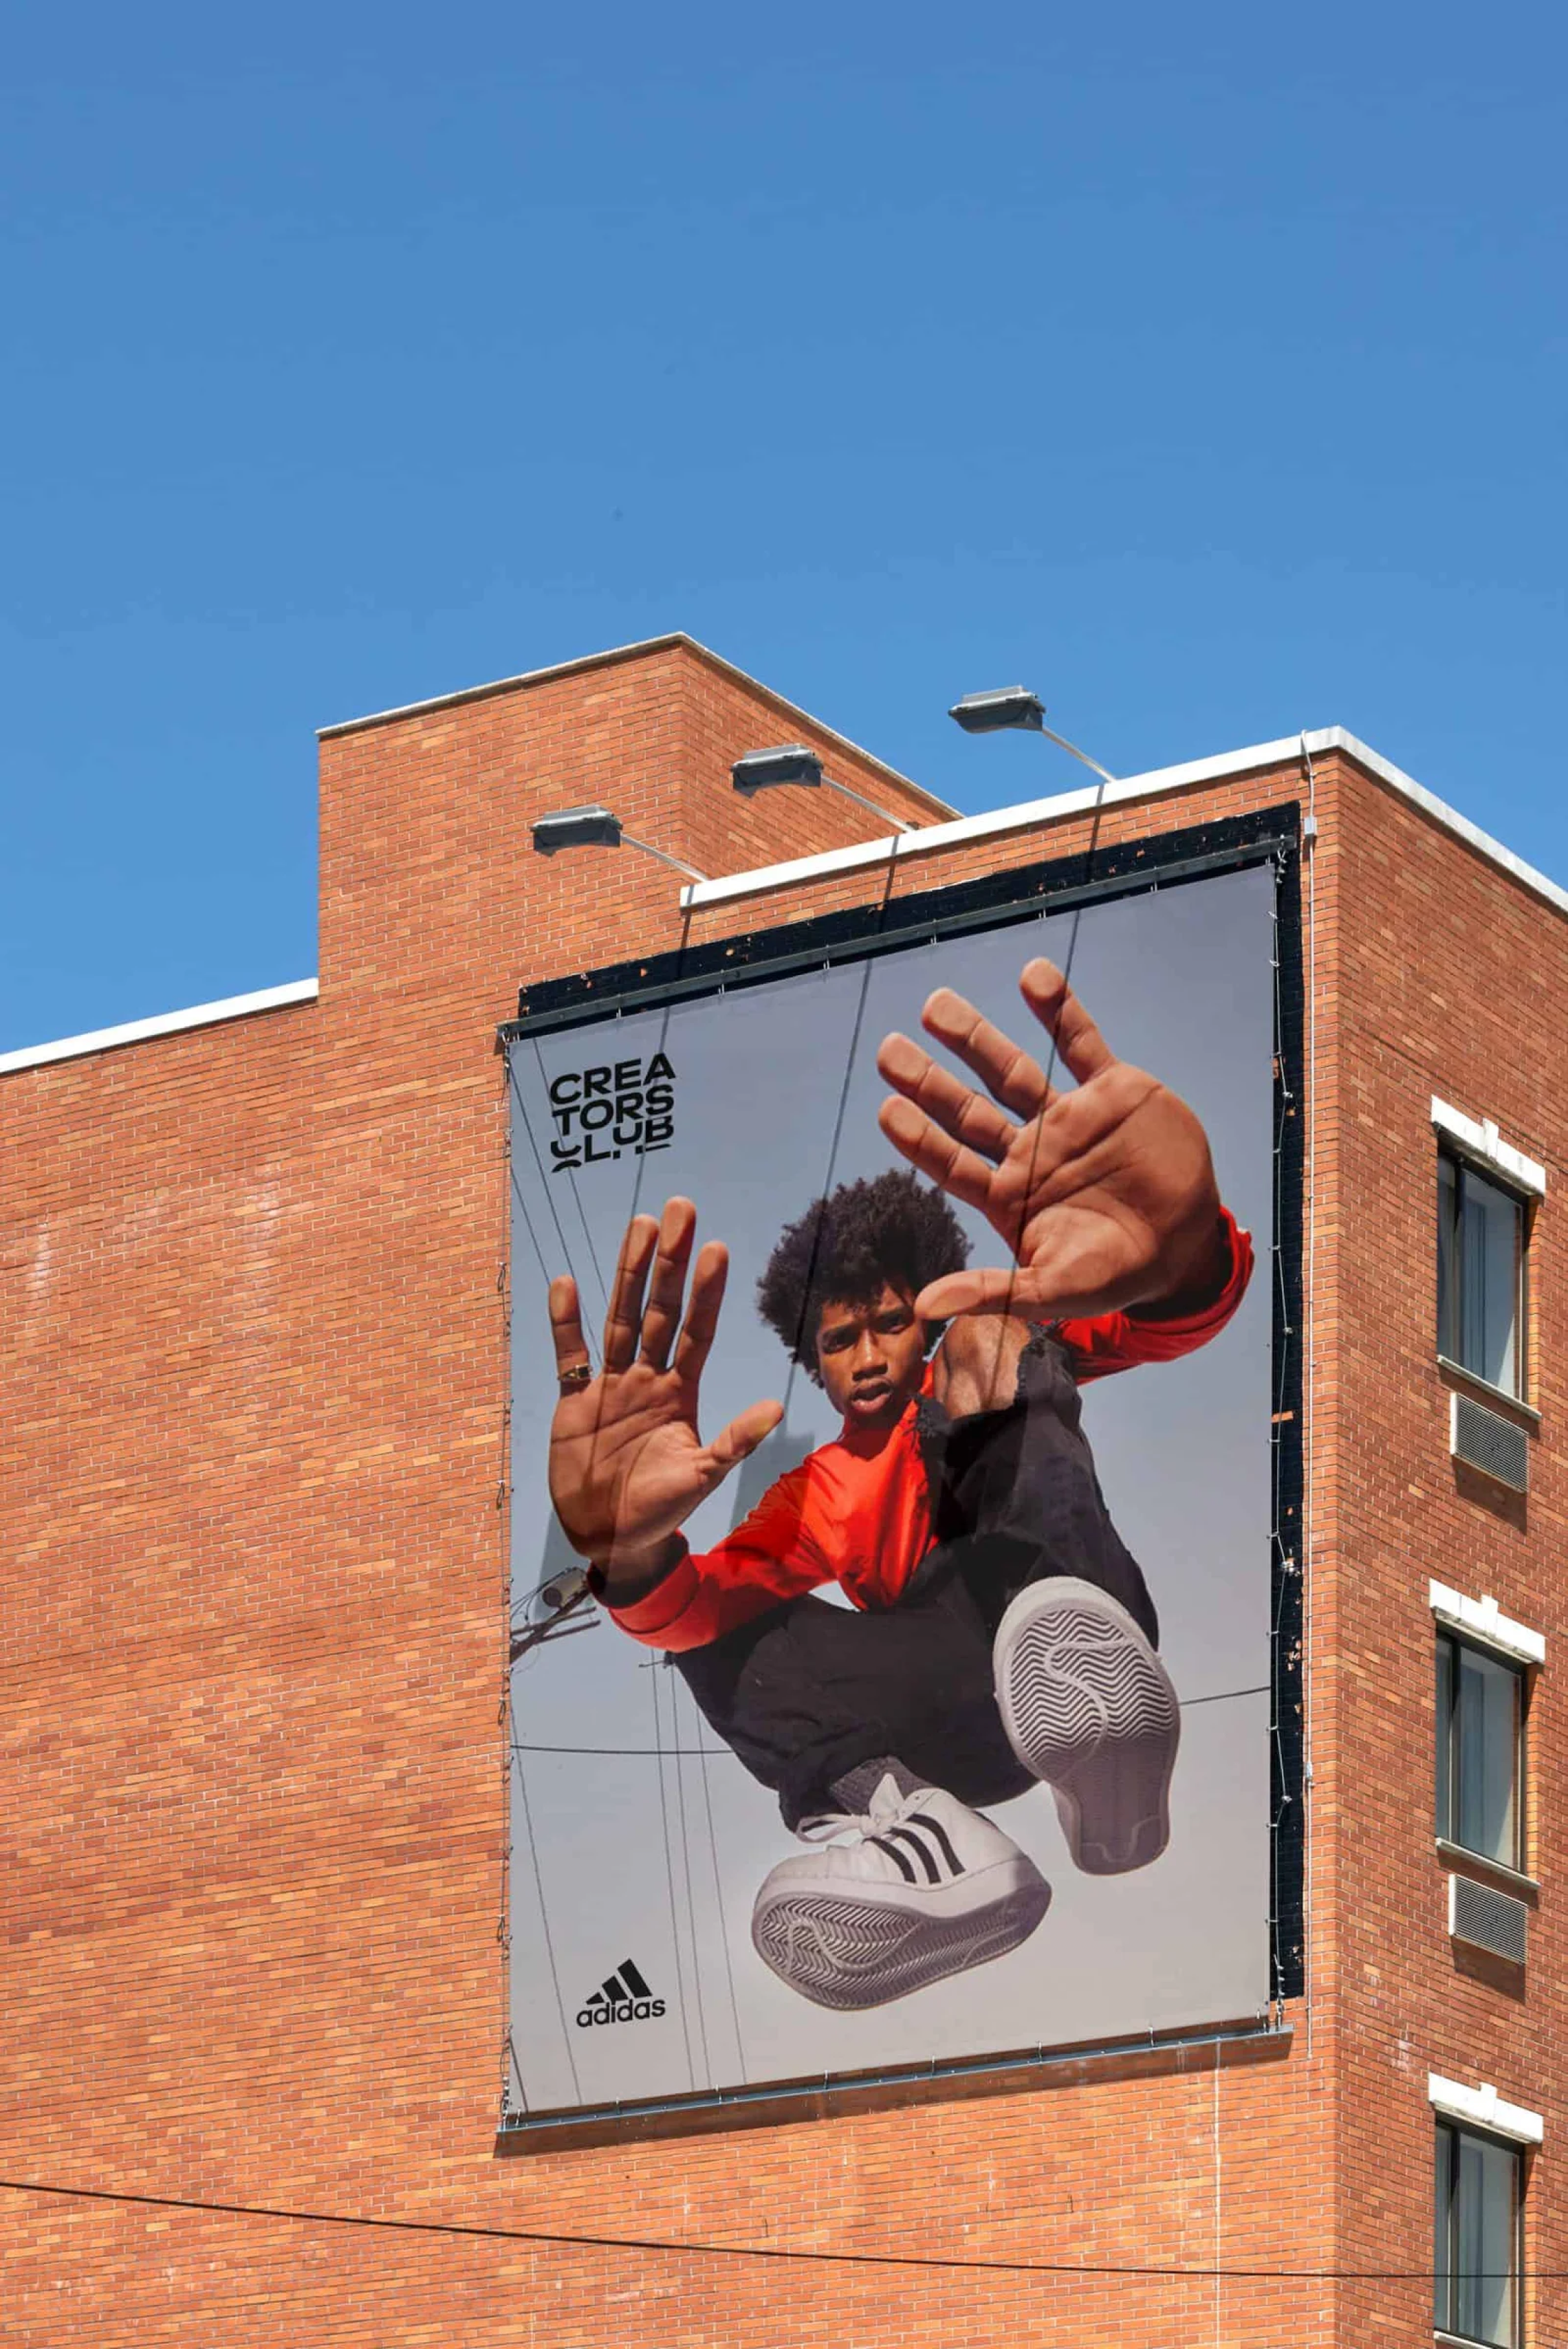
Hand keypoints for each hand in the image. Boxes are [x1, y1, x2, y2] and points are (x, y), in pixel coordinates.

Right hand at [546, 1198, 782, 1593]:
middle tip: (680, 1209)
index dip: (706, 1292)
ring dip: (628, 1273)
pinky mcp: (575, 1399)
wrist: (610, 1536)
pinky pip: (569, 1353)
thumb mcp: (702, 1475)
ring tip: (638, 1225)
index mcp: (681, 1392)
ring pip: (620, 1317)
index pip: (698, 1331)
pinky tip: (567, 1282)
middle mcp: (649, 1377)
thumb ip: (734, 1441)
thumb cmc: (661, 1507)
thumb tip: (778, 1408)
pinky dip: (565, 1321)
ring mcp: (611, 1383)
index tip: (717, 1248)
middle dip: (669, 1262)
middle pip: (660, 1308)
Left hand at [875, 958, 1227, 1321]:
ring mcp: (1068, 1118)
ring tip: (934, 1006)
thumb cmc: (1116, 1275)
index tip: (887, 1108)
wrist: (1187, 1247)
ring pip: (1010, 1071)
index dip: (919, 1137)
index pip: (950, 1161)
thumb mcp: (1054, 1291)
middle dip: (928, 1080)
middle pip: (966, 1109)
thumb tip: (924, 1310)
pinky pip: (1081, 1042)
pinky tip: (1033, 975)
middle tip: (887, 1051)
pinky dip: (1058, 1010)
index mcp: (1009, 1195)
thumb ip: (992, 1293)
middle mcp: (1029, 1151)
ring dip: (973, 1038)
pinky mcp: (1112, 1092)